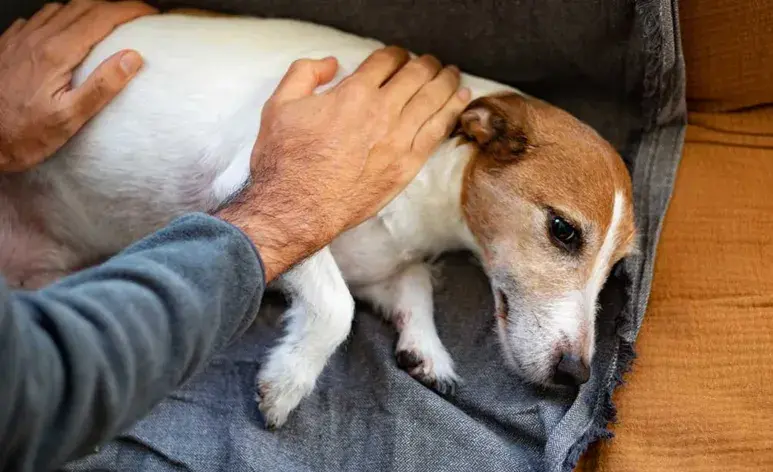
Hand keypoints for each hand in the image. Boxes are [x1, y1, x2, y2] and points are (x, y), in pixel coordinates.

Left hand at [0, 0, 156, 172]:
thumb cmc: (22, 135)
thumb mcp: (69, 119)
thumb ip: (102, 86)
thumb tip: (132, 58)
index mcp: (56, 53)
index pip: (101, 18)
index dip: (130, 9)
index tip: (150, 14)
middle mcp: (37, 39)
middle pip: (82, 6)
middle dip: (114, 5)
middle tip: (136, 14)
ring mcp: (20, 39)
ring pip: (59, 8)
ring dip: (89, 8)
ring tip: (107, 20)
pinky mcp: (8, 45)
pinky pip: (38, 19)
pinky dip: (61, 17)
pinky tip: (66, 30)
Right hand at [218, 47, 470, 280]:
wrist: (297, 209)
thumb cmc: (285, 161)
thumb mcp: (279, 105)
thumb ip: (305, 74)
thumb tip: (332, 64)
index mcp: (354, 94)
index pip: (387, 61)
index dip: (395, 53)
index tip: (397, 56)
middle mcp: (382, 113)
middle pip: (417, 76)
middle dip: (425, 64)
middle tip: (429, 62)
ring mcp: (399, 141)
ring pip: (434, 100)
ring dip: (446, 81)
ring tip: (452, 74)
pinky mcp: (407, 167)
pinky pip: (437, 132)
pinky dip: (451, 112)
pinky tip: (459, 101)